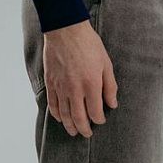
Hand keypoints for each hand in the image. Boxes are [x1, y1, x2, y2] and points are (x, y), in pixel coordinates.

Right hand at [43, 20, 117, 137]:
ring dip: (69, 126)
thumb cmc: (88, 43)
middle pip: (79, 118)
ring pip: (64, 115)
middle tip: (87, 134)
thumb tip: (112, 103)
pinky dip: (56, 114)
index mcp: (91, 84)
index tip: (101, 120)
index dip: (99, 120)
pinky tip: (60, 118)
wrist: (65, 29)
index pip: (96, 112)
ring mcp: (61, 87)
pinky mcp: (51, 82)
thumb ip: (110, 85)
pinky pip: (52, 104)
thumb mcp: (106, 62)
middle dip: (84, 129)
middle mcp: (75, 89)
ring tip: (74, 131)